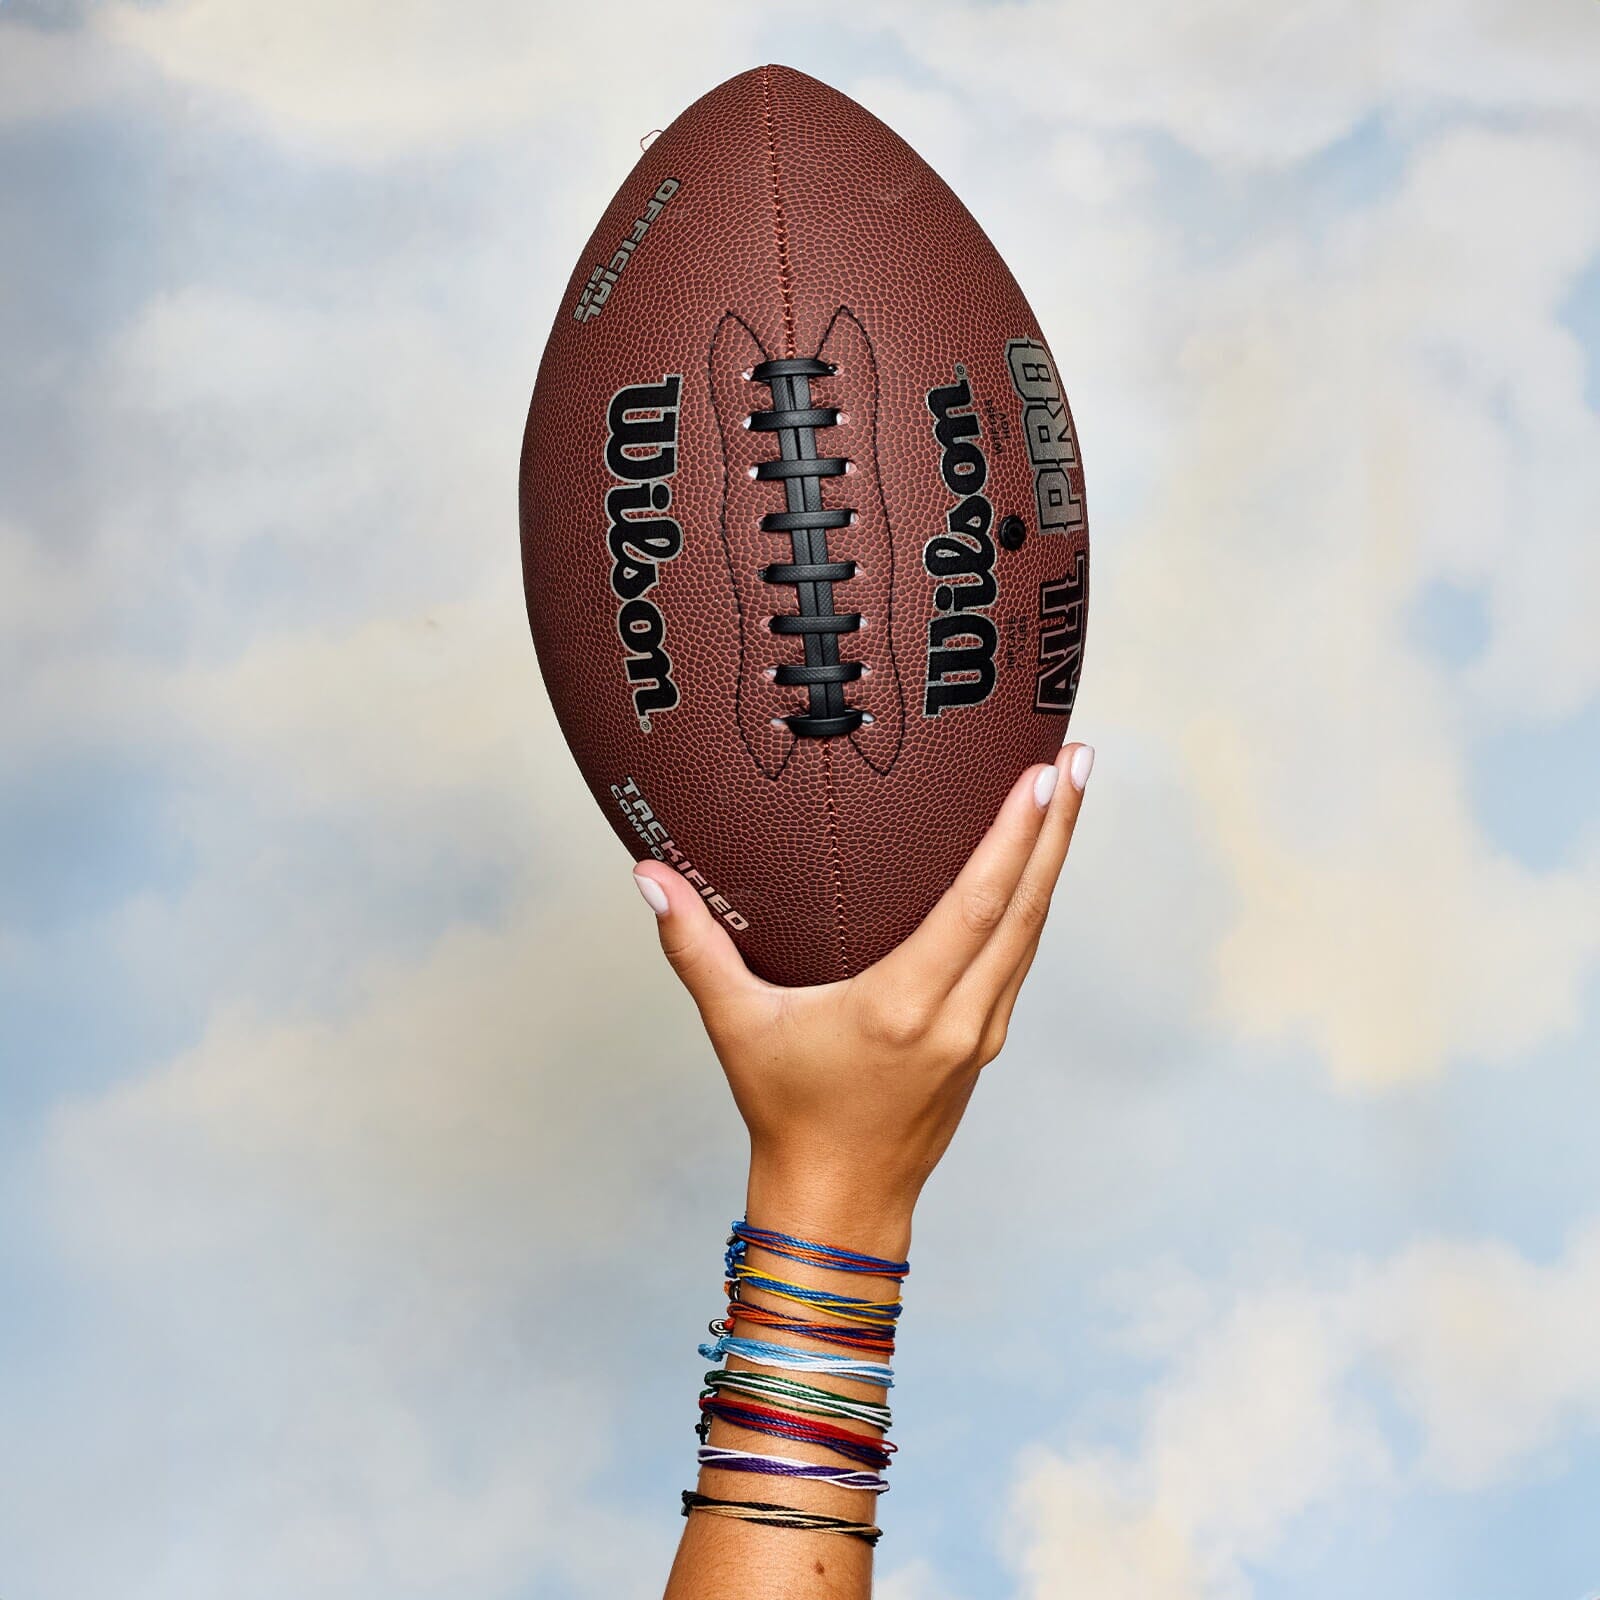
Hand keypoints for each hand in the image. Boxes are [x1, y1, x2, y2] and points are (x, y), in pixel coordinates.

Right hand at [633, 742, 1093, 1233]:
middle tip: (1081, 755)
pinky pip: (1020, 957)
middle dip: (1059, 827)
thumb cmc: (788, 1114)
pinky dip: (1034, 902)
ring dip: (1054, 859)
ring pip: (1034, 931)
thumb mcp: (737, 1026)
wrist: (840, 1204)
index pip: (977, 905)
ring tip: (1071, 792)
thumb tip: (649, 877)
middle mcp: (958, 1017)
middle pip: (1027, 907)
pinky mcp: (985, 1040)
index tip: (1043, 775)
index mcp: (904, 1007)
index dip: (1017, 837)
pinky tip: (1037, 866)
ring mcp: (982, 1031)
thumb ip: (694, 947)